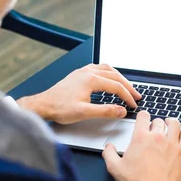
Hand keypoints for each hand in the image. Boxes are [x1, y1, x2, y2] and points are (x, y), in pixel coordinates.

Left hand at [16, 63, 140, 123]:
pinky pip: (98, 68)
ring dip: (119, 77)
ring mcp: (83, 71)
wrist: (43, 105)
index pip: (116, 86)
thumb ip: (105, 111)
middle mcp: (88, 72)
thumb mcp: (84, 113)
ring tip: (126, 86)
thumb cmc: (60, 108)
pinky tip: (109, 78)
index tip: (133, 105)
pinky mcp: (78, 74)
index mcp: (91, 79)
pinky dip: (108, 73)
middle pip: (115, 76)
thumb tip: (121, 110)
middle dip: (127, 86)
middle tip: (136, 95)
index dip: (127, 96)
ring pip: (107, 69)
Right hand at [102, 112, 180, 180]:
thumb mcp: (115, 167)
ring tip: (169, 126)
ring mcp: (171, 143)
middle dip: (155, 124)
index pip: (144, 116)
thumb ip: (109, 153)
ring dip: (170, 124)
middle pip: (158, 121)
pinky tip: (179, 136)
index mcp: (140, 137)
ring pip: (174, 124)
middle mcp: (157, 137)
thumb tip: (109, 147)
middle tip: (155, 129)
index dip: (143, 116)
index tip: (144, 118)